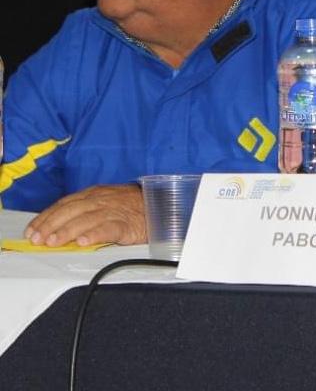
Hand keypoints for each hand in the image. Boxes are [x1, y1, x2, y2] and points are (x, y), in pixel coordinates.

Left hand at [24, 184, 146, 246]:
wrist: (163, 207)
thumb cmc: (133, 207)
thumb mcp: (107, 202)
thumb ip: (86, 210)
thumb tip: (59, 225)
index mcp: (95, 194)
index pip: (65, 203)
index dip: (46, 217)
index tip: (32, 230)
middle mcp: (103, 200)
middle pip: (72, 210)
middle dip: (52, 225)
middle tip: (38, 239)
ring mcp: (115, 211)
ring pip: (87, 219)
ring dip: (68, 230)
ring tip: (54, 242)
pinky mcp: (128, 224)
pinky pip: (109, 228)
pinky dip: (94, 234)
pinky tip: (83, 242)